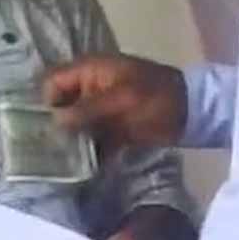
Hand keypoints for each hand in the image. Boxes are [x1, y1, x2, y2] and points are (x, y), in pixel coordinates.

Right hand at [43, 55, 187, 154]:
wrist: (191, 111)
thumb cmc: (156, 96)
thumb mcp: (123, 98)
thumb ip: (88, 109)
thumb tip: (55, 120)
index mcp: (90, 71)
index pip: (53, 82)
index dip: (47, 102)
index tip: (48, 126)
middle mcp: (90, 89)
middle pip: (61, 105)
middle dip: (55, 125)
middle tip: (48, 149)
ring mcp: (102, 110)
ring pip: (75, 125)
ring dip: (71, 142)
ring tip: (62, 163)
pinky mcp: (112, 129)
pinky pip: (93, 141)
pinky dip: (90, 153)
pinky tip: (84, 169)